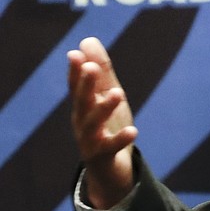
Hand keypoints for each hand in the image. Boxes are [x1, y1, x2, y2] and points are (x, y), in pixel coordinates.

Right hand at [67, 37, 137, 208]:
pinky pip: (111, 148)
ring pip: (93, 124)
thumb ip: (101, 71)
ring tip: (118, 93)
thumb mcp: (106, 97)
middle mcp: (82, 122)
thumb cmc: (107, 127)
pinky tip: (134, 130)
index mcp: (83, 106)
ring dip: (104, 108)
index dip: (74, 71)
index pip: (76, 86)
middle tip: (90, 67)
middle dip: (85, 85)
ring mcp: (90, 141)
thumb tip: (88, 40)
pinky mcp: (103, 157)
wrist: (109, 169)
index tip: (75, 54)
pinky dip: (121, 139)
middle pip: (81, 102)